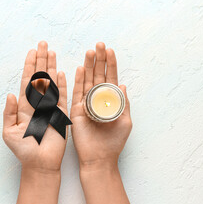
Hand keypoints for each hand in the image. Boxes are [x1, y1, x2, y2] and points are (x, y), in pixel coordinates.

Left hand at [3, 41, 67, 171]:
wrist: (40, 163)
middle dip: (40, 60)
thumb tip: (10, 94)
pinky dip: (62, 84)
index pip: (27, 82)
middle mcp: (37, 103)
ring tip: (51, 52)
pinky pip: (62, 95)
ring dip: (50, 67)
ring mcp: (50, 107)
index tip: (31, 52)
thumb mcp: (9, 132)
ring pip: (50, 82)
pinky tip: (61, 72)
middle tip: (42, 44)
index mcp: (24, 106)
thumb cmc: (24, 150)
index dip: (29, 67)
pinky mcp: (60, 114)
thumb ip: (9, 113)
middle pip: (39, 77)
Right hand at [71, 42, 131, 169]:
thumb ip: (123, 104)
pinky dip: (78, 81)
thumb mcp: (125, 121)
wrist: (99, 158)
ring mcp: (86, 104)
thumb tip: (124, 85)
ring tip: (90, 52)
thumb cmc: (113, 142)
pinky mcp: (77, 111)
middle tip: (99, 45)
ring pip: (87, 81)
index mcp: (111, 101)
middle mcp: (97, 100)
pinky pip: (77, 93)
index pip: (111, 78)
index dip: (111, 64)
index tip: (110, 50)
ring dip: (89, 66)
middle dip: (99, 60)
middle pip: (98, 75)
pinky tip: (79, 69)